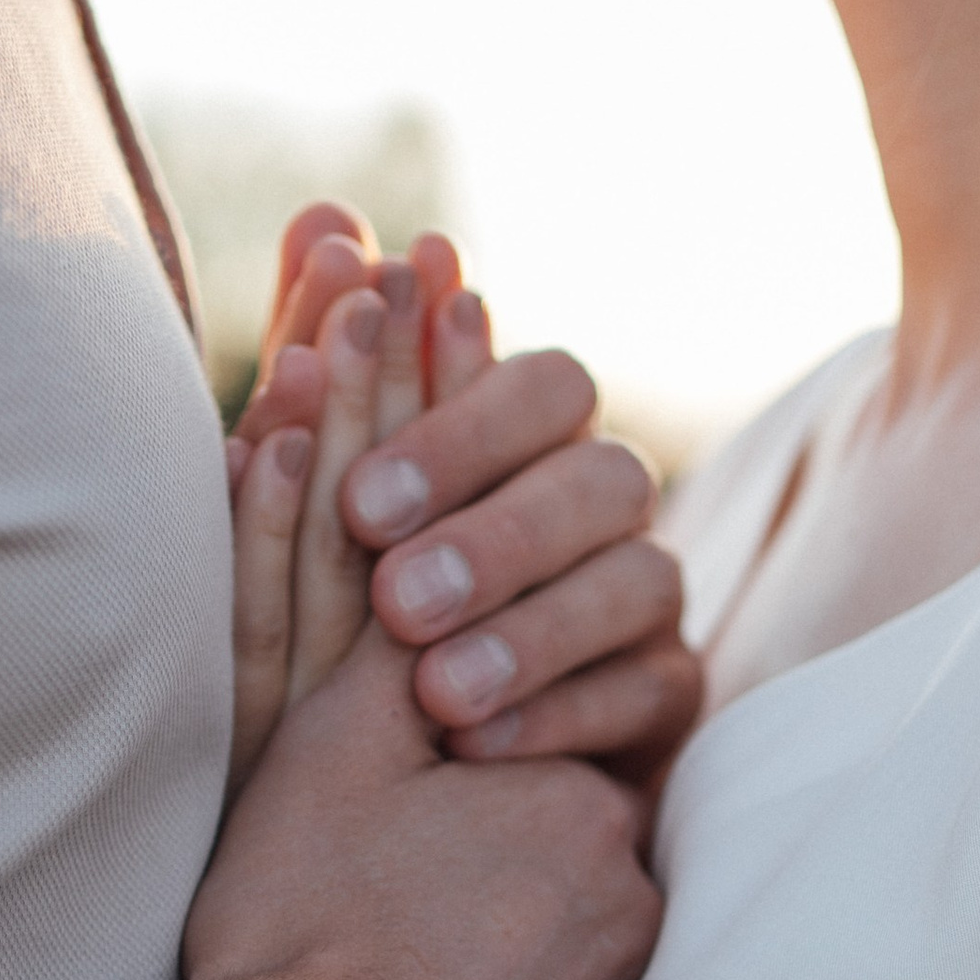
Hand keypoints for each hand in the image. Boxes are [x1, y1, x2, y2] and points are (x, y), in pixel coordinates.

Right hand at [186, 622, 660, 979]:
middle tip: (402, 932)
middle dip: (509, 897)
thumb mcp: (329, 755)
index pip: (559, 780)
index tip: (407, 851)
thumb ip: (406, 657)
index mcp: (585, 809)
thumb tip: (434, 595)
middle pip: (582, 885)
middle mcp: (638, 917)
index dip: (478, 806)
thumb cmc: (296, 933)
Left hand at [224, 205, 701, 786]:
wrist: (389, 759)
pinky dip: (562, 715)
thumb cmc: (345, 588)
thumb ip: (324, 355)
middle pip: (605, 478)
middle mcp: (605, 500)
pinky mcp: (667, 697)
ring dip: (535, 632)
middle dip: (498, 537)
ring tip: (435, 691)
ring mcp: (647, 597)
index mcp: (530, 434)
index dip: (464, 430)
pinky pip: (651, 695)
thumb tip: (325, 220)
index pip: (551, 385)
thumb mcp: (312, 481)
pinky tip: (477, 745)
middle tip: (394, 603)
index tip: (360, 501)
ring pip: (642, 583)